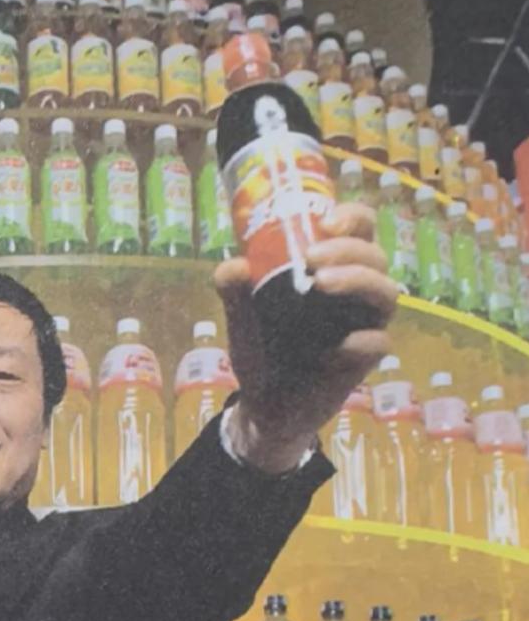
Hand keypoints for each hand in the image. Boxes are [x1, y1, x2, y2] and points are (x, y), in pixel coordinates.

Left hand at [214, 202, 398, 472]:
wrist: (264, 403)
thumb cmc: (261, 349)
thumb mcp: (241, 318)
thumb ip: (234, 292)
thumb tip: (233, 265)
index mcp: (331, 270)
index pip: (359, 230)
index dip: (353, 217)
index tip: (326, 220)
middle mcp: (355, 293)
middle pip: (376, 256)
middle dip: (348, 249)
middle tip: (312, 257)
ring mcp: (363, 325)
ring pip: (387, 293)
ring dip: (358, 280)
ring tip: (321, 284)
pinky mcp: (364, 361)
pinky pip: (380, 344)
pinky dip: (364, 340)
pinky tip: (337, 346)